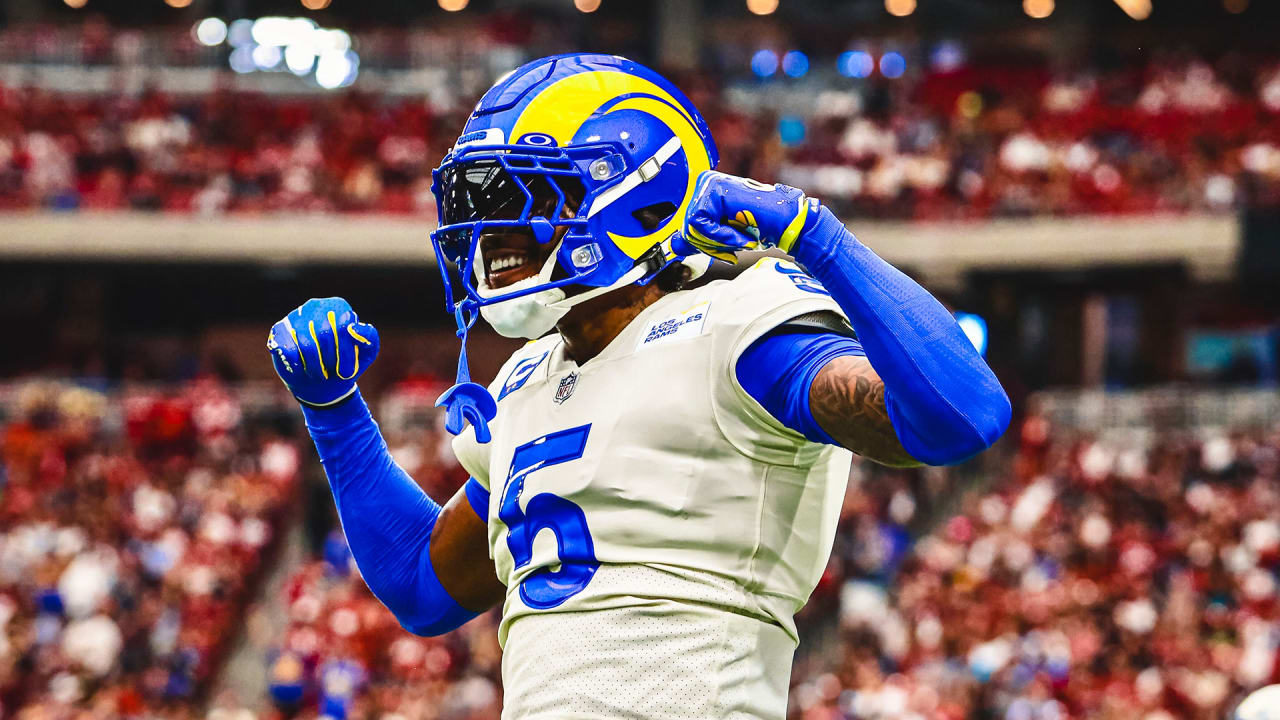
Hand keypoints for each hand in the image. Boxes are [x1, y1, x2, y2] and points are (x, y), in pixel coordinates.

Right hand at [268, 297, 379, 406]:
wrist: (322, 382)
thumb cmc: (346, 363)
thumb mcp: (367, 353)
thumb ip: (369, 337)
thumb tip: (353, 327)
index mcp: (339, 307)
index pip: (344, 326)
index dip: (345, 352)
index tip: (346, 371)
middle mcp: (315, 306)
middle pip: (325, 335)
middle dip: (331, 361)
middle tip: (332, 373)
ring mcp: (294, 316)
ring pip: (306, 345)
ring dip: (315, 367)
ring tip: (319, 373)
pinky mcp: (279, 330)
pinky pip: (286, 350)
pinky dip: (297, 367)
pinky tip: (302, 370)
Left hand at [671, 170, 817, 261]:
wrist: (786, 223)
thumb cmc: (761, 228)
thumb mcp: (722, 235)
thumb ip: (699, 237)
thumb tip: (673, 245)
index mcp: (707, 191)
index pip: (688, 226)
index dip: (705, 243)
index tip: (725, 247)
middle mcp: (706, 182)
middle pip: (687, 227)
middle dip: (710, 244)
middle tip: (735, 242)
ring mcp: (709, 183)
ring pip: (691, 228)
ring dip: (717, 242)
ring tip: (739, 237)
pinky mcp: (714, 190)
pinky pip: (700, 224)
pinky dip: (720, 236)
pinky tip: (739, 232)